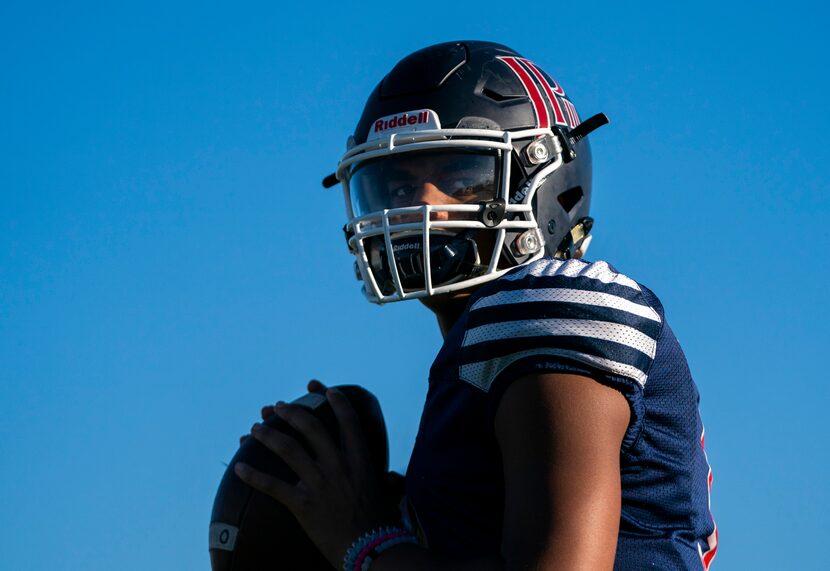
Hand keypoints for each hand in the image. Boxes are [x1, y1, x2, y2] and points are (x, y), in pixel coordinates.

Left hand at [235, 386, 395, 567]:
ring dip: (269, 435)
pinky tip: (239, 468)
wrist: (372, 551)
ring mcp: (319, 483)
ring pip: (288, 449)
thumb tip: (392, 479)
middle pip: (311, 428)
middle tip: (278, 406)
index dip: (338, 403)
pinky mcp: (302, 504)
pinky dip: (253, 476)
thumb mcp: (387, 495)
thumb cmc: (383, 526)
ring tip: (255, 427)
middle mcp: (338, 466)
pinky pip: (272, 486)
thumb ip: (386, 481)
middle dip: (292, 412)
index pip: (348, 422)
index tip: (327, 391)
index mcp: (360, 461)